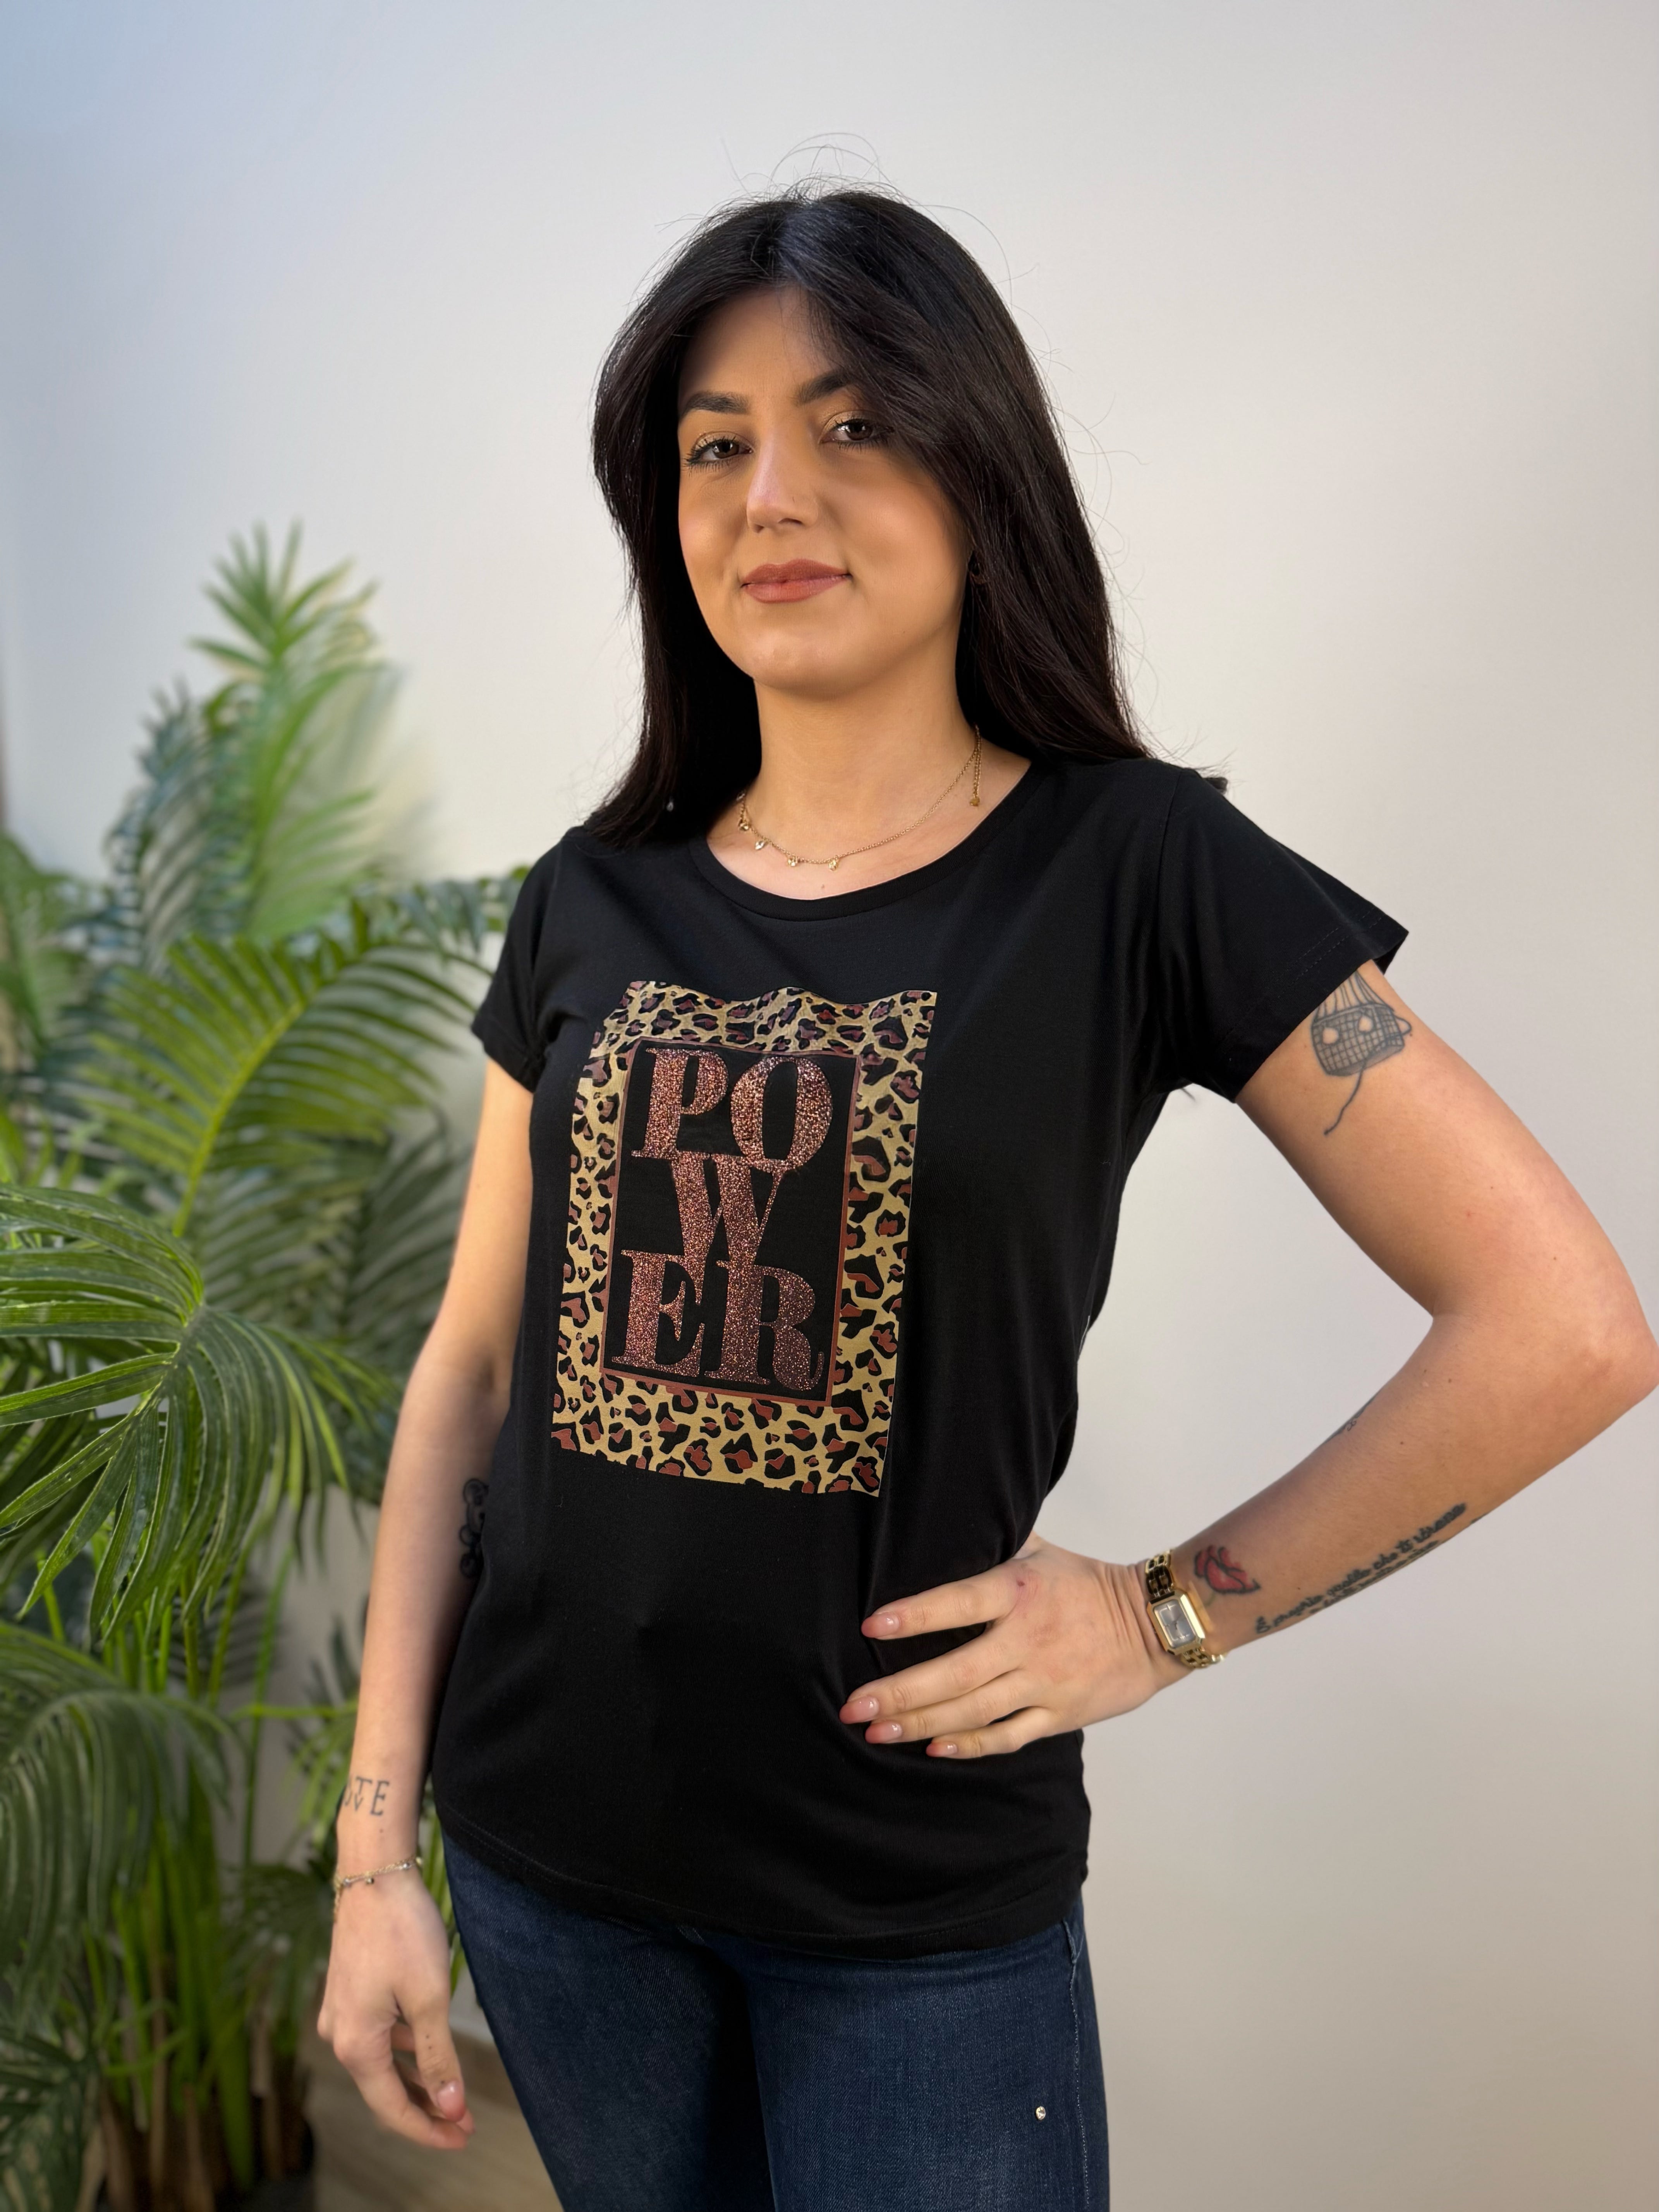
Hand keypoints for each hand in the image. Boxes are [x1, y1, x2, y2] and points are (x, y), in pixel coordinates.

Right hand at [316, 1862, 475, 2149]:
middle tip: (465, 2123)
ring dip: (417, 2079)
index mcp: (354, 2045)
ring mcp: (341, 2013)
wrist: (374, 1873)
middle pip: (385, 2089)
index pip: (392, 2108)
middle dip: (426, 2109)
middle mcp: (339, 2036)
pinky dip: (405, 2051)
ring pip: (382, 2063)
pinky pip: (378, 2037)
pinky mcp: (349, 1994)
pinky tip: (428, 2049)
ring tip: (455, 2093)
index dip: (429, 2129)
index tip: (463, 2138)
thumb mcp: (429, 1997)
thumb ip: (438, 2057)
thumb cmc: (401, 1930)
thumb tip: (450, 2107)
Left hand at [838, 1533, 1187, 1758]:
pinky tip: (934, 1750)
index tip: (871, 1626)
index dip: (915, 1615)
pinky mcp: (1059, 1714)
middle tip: (852, 1707)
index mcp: (1019, 1592)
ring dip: (920, 1724)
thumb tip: (945, 1517)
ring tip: (876, 1732)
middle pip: (954, 1672)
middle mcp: (1027, 1640)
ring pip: (972, 1710)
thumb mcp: (1042, 1551)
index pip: (959, 1603)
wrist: (1154, 1626)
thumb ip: (995, 1541)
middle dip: (898, 1693)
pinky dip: (970, 1745)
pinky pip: (1008, 1735)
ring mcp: (1043, 1682)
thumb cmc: (1087, 1584)